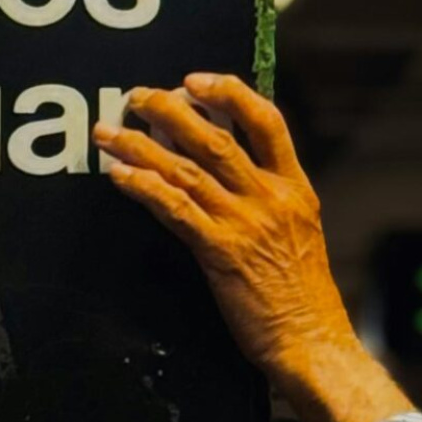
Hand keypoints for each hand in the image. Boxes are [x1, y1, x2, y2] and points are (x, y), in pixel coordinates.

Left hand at [92, 73, 414, 421]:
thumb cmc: (304, 296)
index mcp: (295, 188)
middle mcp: (270, 198)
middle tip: (136, 96)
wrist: (313, 341)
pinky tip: (120, 175)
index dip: (228, 92)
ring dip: (140, 146)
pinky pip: (175, 209)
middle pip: (215, 137)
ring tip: (109, 132)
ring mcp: (245, 224)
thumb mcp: (300, 232)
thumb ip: (271, 199)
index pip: (266, 120)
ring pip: (186, 168)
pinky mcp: (221, 253)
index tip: (194, 80)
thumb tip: (229, 170)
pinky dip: (144, 187)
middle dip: (169, 109)